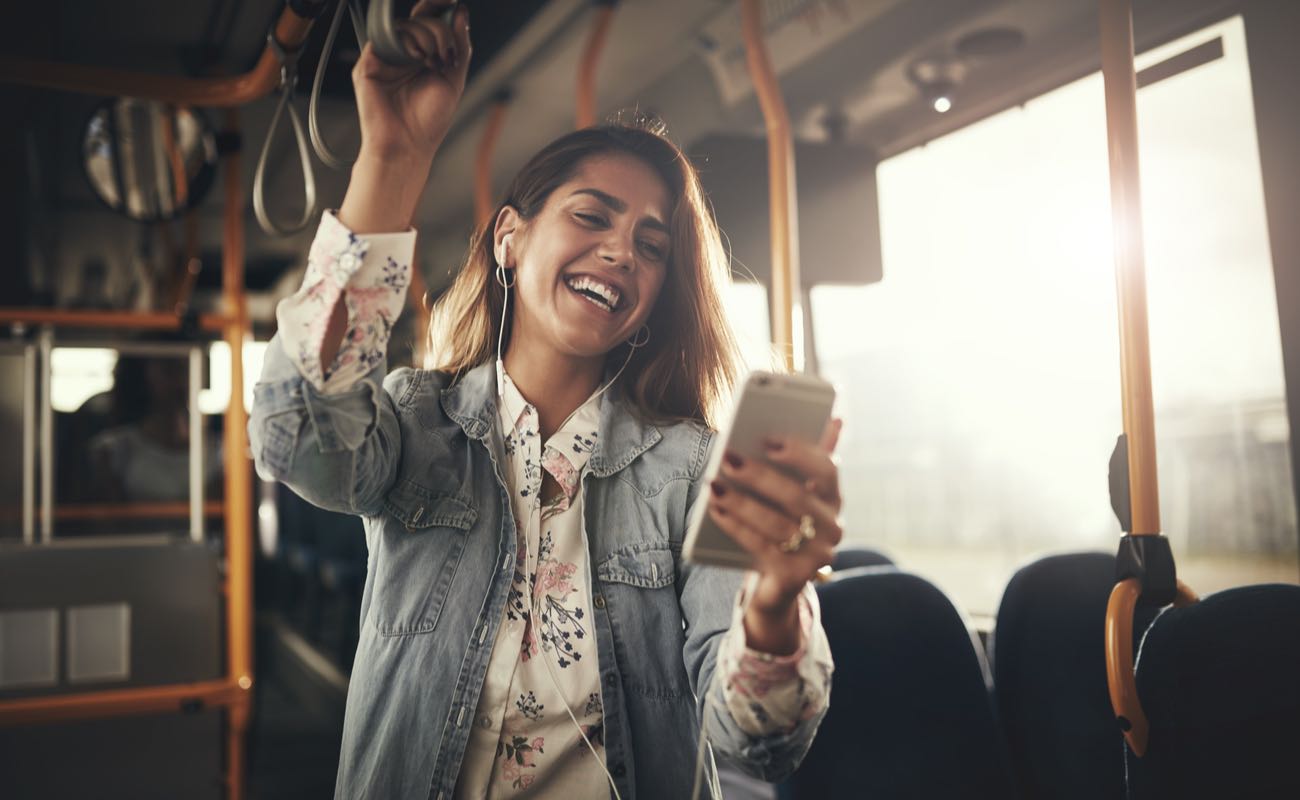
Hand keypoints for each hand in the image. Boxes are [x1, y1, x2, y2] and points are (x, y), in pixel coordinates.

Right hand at [352, 1, 471, 164]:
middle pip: (417, 19)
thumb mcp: (454, 79)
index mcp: (419, 56)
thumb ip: (460, 46)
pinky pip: (385, 40)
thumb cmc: (428, 121)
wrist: (409, 146)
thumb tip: (460, 13)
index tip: (452, 2)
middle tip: (445, 52)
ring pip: (403, 26)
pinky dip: (406, 44)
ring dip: (425, 36)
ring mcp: (383, 58)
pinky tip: (418, 61)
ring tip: (433, 62)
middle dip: (438, 28)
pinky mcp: (367, 65)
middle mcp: (400, 55)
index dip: (437, 8)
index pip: (426, 21)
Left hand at [707, 418, 843, 648]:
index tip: (768, 440)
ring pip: (778, 525)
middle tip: (728, 458)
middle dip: (760, 476)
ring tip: (715, 485)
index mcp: (833, 499)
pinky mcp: (796, 576)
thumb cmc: (782, 524)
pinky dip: (736, 527)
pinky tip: (716, 510)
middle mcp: (833, 527)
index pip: (827, 470)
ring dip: (742, 503)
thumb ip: (805, 459)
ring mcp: (818, 555)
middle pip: (797, 497)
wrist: (778, 582)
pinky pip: (762, 548)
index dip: (799, 454)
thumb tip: (835, 419)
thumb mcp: (794, 491)